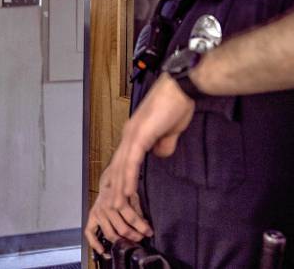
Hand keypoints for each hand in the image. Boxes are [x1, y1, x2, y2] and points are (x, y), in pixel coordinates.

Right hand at [85, 168, 151, 253]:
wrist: (107, 179)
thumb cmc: (120, 187)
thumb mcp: (132, 194)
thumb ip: (137, 208)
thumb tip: (144, 223)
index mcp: (116, 200)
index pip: (132, 218)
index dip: (142, 227)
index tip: (149, 232)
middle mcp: (106, 208)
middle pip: (122, 229)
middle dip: (134, 236)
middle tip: (141, 237)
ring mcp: (98, 213)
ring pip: (110, 234)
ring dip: (121, 241)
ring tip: (130, 243)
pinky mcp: (92, 216)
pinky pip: (90, 233)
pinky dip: (95, 243)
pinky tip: (103, 250)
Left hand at [108, 73, 195, 210]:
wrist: (181, 87)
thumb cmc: (177, 104)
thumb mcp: (169, 131)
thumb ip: (163, 144)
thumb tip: (160, 155)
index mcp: (135, 133)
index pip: (123, 160)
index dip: (120, 178)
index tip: (118, 194)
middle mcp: (129, 134)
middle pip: (117, 165)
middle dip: (114, 187)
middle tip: (112, 207)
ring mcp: (133, 134)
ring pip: (121, 166)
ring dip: (118, 188)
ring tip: (116, 206)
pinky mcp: (140, 135)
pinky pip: (131, 161)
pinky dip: (128, 177)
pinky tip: (126, 191)